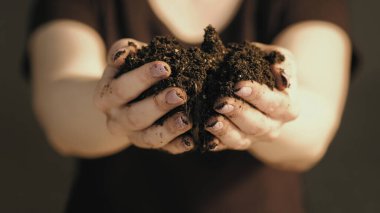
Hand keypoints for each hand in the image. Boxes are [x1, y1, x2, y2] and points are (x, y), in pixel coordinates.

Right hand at [94, 39, 193, 153]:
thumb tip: (124, 55)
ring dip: (168, 129)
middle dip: (157, 105)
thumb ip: (123, 50)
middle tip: (179, 94)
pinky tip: (192, 140)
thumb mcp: (124, 57)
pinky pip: (165, 150)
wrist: (125, 97)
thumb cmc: (129, 70)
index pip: (120, 89)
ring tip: (187, 119)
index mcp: (105, 98)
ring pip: (148, 138)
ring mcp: (134, 136)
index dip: (141, 78)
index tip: (165, 67)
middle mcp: (116, 121)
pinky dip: (178, 146)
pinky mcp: (152, 145)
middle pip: (134, 117)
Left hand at [205, 43, 298, 150]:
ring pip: (240, 140)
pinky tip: (203, 135)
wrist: (261, 91)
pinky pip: (224, 146)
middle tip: (220, 102)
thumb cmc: (268, 69)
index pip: (274, 103)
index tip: (238, 85)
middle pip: (257, 125)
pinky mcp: (235, 143)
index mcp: (287, 108)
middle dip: (237, 113)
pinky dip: (214, 142)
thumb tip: (283, 78)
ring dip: (224, 131)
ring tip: (210, 121)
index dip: (257, 95)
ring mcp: (253, 138)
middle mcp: (272, 127)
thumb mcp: (279, 60)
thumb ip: (283, 64)